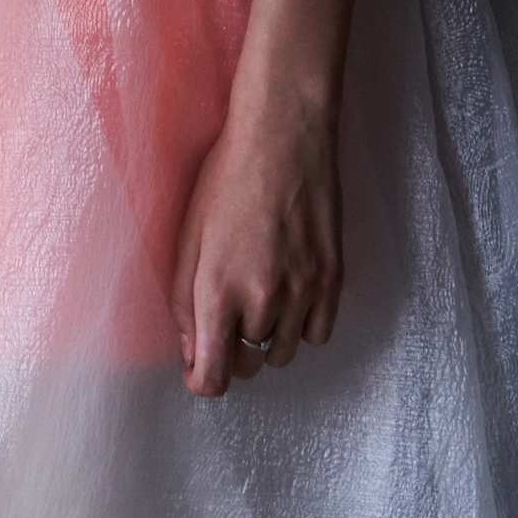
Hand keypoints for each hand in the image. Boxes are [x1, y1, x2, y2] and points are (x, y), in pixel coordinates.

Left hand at [170, 94, 343, 395]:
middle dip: (230, 351)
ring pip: (282, 353)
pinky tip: (288, 294)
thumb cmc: (227, 178)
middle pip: (247, 365)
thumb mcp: (188, 235)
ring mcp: (303, 292)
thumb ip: (184, 299)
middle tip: (224, 317)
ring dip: (265, 336)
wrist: (284, 138)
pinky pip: (317, 335)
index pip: (214, 375)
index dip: (202, 379)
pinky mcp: (333, 280)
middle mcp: (263, 299)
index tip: (198, 369)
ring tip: (256, 294)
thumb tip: (192, 350)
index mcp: (217, 288)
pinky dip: (301, 325)